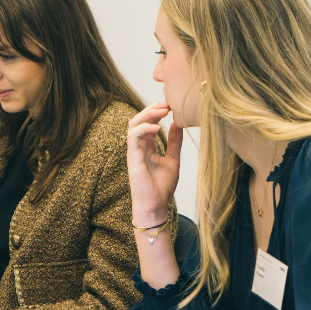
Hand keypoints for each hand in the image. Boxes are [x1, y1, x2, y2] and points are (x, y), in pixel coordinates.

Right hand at [127, 102, 182, 223]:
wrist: (155, 205)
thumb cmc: (162, 187)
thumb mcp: (173, 159)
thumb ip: (174, 142)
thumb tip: (178, 123)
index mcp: (147, 146)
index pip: (148, 123)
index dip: (157, 112)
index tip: (171, 106)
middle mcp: (138, 146)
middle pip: (139, 119)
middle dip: (152, 109)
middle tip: (167, 104)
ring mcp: (134, 151)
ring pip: (133, 124)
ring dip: (147, 114)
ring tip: (162, 111)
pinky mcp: (132, 157)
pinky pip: (133, 136)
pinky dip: (144, 128)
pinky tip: (158, 127)